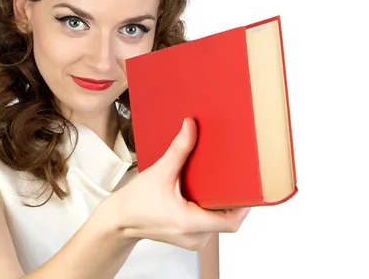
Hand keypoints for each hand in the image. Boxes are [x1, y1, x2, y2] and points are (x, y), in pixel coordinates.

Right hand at [105, 117, 250, 250]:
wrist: (119, 220)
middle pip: (226, 220)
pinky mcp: (187, 237)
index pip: (231, 221)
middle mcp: (195, 237)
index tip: (249, 189)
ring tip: (217, 184)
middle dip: (231, 199)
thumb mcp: (159, 173)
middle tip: (232, 178)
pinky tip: (203, 194)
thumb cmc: (136, 202)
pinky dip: (208, 209)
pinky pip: (206, 224)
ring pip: (216, 222)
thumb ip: (178, 150)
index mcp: (190, 223)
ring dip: (218, 204)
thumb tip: (191, 126)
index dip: (244, 206)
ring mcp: (191, 240)